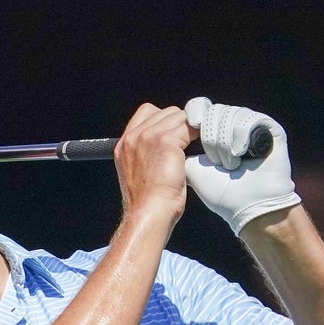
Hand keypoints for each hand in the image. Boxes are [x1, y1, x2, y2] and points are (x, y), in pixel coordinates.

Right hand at [114, 103, 191, 232]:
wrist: (149, 212)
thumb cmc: (148, 201)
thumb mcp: (138, 172)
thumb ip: (146, 153)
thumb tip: (170, 143)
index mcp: (124, 144)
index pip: (147, 112)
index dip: (165, 120)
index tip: (175, 136)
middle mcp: (132, 137)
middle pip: (166, 112)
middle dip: (179, 125)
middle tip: (187, 144)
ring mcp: (147, 137)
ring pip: (179, 117)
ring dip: (189, 130)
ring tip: (193, 147)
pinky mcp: (164, 141)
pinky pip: (189, 127)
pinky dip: (197, 135)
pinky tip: (199, 146)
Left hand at [183, 97, 300, 234]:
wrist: (248, 207)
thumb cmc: (220, 192)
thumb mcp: (190, 168)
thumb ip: (178, 148)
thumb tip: (164, 132)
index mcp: (214, 131)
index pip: (199, 108)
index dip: (193, 114)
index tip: (189, 128)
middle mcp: (233, 125)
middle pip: (213, 110)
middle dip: (209, 136)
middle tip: (216, 162)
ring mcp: (252, 125)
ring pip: (229, 114)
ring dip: (225, 142)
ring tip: (229, 164)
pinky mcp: (270, 128)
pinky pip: (249, 119)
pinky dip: (240, 136)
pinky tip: (240, 154)